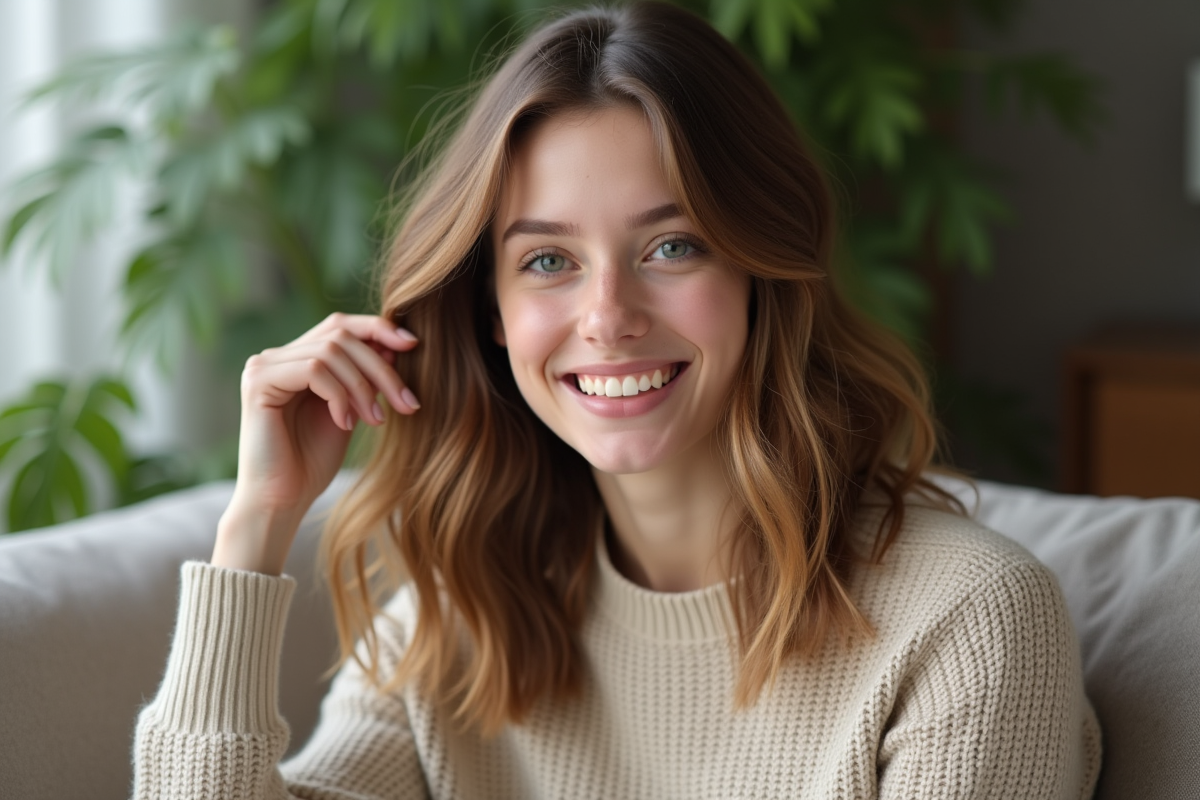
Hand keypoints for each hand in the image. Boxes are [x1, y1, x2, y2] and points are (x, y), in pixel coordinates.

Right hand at [212, 312, 419, 573]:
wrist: (281, 501)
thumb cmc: (312, 462)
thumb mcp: (351, 411)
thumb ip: (364, 378)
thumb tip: (396, 344)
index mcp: (297, 359)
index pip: (340, 326)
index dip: (378, 328)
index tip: (414, 345)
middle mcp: (277, 356)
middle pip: (340, 335)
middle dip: (381, 367)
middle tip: (407, 402)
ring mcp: (264, 366)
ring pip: (331, 351)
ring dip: (364, 386)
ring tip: (376, 421)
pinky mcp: (258, 382)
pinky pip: (313, 370)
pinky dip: (339, 395)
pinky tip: (346, 424)